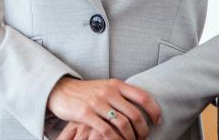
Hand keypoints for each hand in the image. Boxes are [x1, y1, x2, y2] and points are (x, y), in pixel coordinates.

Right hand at [47, 77, 161, 139]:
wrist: (60, 90)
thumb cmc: (86, 91)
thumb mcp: (105, 87)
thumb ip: (121, 94)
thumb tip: (142, 106)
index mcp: (115, 84)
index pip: (143, 97)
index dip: (154, 110)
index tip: (157, 120)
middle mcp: (108, 92)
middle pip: (135, 115)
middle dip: (143, 130)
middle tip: (143, 137)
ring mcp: (97, 102)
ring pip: (123, 124)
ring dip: (131, 137)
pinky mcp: (86, 114)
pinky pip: (107, 131)